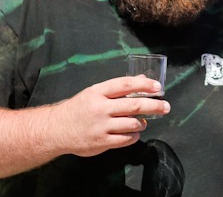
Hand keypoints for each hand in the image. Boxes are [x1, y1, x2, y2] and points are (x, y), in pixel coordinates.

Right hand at [48, 76, 170, 156]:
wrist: (56, 129)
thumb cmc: (79, 108)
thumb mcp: (94, 93)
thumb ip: (117, 88)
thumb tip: (143, 80)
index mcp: (98, 92)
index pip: (126, 84)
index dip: (144, 85)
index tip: (158, 87)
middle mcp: (100, 108)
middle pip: (134, 105)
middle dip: (154, 106)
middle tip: (166, 107)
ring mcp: (101, 126)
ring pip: (132, 124)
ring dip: (143, 123)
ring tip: (144, 122)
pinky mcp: (101, 142)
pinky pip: (126, 139)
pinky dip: (134, 135)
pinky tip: (134, 133)